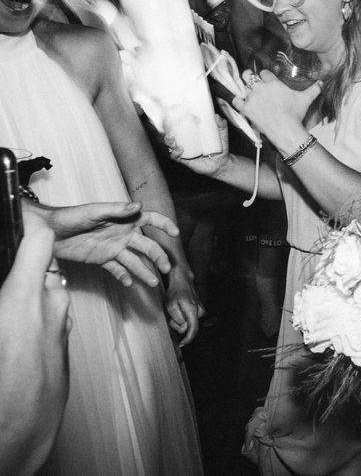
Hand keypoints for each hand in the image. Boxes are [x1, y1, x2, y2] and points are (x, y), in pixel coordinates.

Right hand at [0, 212, 69, 472]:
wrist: (17, 434)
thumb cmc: (0, 380)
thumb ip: (5, 293)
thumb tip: (8, 282)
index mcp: (24, 297)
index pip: (39, 240)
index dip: (30, 225)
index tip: (22, 216)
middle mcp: (50, 306)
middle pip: (40, 271)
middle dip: (21, 272)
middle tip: (7, 292)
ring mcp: (61, 326)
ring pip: (45, 297)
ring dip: (28, 299)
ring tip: (8, 325)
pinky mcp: (64, 346)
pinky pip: (49, 321)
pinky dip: (34, 321)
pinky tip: (14, 342)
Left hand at [46, 201, 176, 286]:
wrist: (47, 232)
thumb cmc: (69, 216)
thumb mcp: (93, 211)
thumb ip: (116, 210)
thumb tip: (138, 206)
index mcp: (123, 219)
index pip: (149, 219)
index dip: (164, 224)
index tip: (175, 233)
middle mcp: (122, 234)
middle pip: (147, 245)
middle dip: (158, 256)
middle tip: (166, 268)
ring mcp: (113, 248)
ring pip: (135, 261)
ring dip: (145, 271)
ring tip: (153, 283)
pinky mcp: (102, 260)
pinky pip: (117, 270)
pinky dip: (124, 277)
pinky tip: (130, 284)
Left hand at [164, 266, 203, 345]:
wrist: (182, 281)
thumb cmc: (175, 292)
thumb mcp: (170, 305)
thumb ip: (176, 318)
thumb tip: (183, 326)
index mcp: (192, 310)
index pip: (193, 328)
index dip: (188, 339)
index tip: (182, 344)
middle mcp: (200, 311)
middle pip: (187, 327)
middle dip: (178, 324)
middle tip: (171, 315)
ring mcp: (201, 310)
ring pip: (188, 323)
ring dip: (179, 320)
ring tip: (176, 310)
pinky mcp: (200, 310)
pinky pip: (189, 319)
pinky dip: (183, 317)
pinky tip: (180, 309)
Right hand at [165, 114, 230, 177]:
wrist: (222, 163)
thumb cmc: (220, 148)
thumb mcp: (222, 135)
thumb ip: (221, 125)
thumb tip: (217, 116)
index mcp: (191, 135)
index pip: (178, 128)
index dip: (171, 124)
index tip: (169, 118)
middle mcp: (186, 143)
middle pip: (171, 137)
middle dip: (167, 133)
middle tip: (170, 130)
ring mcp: (185, 152)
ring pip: (171, 147)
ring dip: (169, 142)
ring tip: (172, 139)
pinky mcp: (186, 160)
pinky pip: (176, 157)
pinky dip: (175, 153)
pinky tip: (181, 149)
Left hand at [233, 69, 320, 147]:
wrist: (286, 130)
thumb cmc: (295, 114)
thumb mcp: (306, 99)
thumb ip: (314, 89)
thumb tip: (322, 82)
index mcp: (273, 83)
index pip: (264, 72)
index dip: (265, 76)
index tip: (267, 80)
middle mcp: (260, 87)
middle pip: (248, 74)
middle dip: (249, 76)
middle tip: (252, 81)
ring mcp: (252, 98)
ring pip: (242, 86)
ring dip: (245, 89)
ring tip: (248, 93)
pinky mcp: (246, 108)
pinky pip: (236, 100)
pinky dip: (237, 100)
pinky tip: (240, 101)